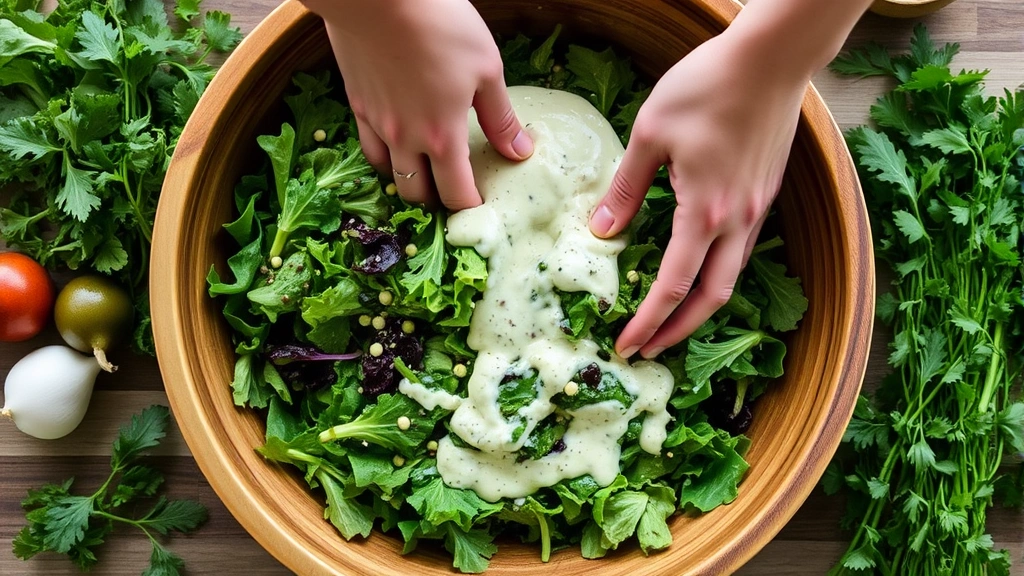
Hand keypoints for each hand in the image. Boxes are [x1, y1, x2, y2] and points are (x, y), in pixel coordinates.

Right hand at [302, 0, 532, 208]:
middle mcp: (406, 140)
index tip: (480, 205)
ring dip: (408, 180)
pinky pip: (368, 147)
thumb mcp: (486, 69)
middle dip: (437, 200)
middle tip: (452, 190)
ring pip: (389, 174)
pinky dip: (384, 156)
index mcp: (442, 136)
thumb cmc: (440, 25)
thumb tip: (520, 152)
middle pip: (417, 193)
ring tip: (424, 172)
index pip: (455, 194)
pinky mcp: (357, 106)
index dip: (469, 206)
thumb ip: (501, 118)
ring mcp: (377, 124)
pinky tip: (396, 145)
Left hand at [589, 30, 808, 358]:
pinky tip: (697, 266)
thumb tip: (602, 232)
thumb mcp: (651, 134)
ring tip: (669, 317)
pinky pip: (741, 250)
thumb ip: (626, 189)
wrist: (772, 58)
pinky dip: (717, 273)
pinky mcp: (766, 194)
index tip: (626, 345)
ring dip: (699, 305)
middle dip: (678, 331)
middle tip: (648, 348)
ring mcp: (757, 209)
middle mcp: (738, 222)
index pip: (673, 288)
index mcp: (705, 213)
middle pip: (711, 298)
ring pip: (731, 277)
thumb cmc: (707, 87)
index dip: (648, 323)